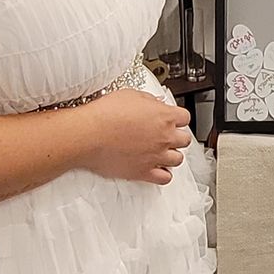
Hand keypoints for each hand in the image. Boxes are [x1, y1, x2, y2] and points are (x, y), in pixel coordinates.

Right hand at [80, 89, 194, 184]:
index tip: (172, 119)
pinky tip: (156, 167)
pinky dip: (163, 174)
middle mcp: (164, 137)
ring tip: (161, 151)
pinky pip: (165, 178)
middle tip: (166, 134)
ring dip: (171, 154)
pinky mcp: (144, 172)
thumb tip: (156, 103)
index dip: (178, 118)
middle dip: (177, 136)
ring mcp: (156, 156)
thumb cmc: (104, 114)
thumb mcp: (130, 95)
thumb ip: (149, 100)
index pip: (185, 118)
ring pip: (178, 159)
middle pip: (184, 139)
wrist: (88, 135)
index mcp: (164, 116)